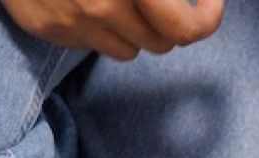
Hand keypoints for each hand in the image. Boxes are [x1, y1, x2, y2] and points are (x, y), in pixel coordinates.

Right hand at [1, 0, 223, 59]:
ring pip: (128, 51)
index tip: (212, 4)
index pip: (186, 30)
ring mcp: (71, 22)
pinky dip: (97, 28)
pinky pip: (90, 45)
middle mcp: (102, 6)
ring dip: (133, 30)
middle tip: (166, 1)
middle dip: (169, 25)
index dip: (207, 20)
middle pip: (160, 45)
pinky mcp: (46, 30)